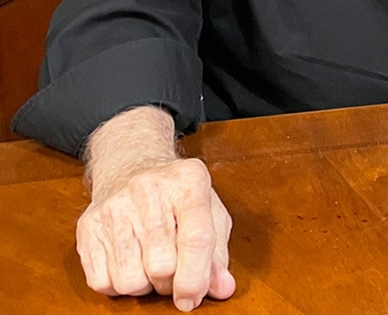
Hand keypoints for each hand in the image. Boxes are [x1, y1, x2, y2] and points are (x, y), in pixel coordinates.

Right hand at [78, 108, 234, 310]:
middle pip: (161, 265)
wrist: (131, 164)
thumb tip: (223, 289)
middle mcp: (148, 188)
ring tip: (150, 262)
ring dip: (144, 285)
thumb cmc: (177, 195)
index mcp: (188, 180)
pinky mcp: (87, 226)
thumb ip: (217, 252)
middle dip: (170, 282)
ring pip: (130, 280)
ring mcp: (114, 206)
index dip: (196, 278)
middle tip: (173, 270)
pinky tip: (128, 260)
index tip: (192, 299)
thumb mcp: (208, 211)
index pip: (195, 238)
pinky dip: (118, 284)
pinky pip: (102, 283)